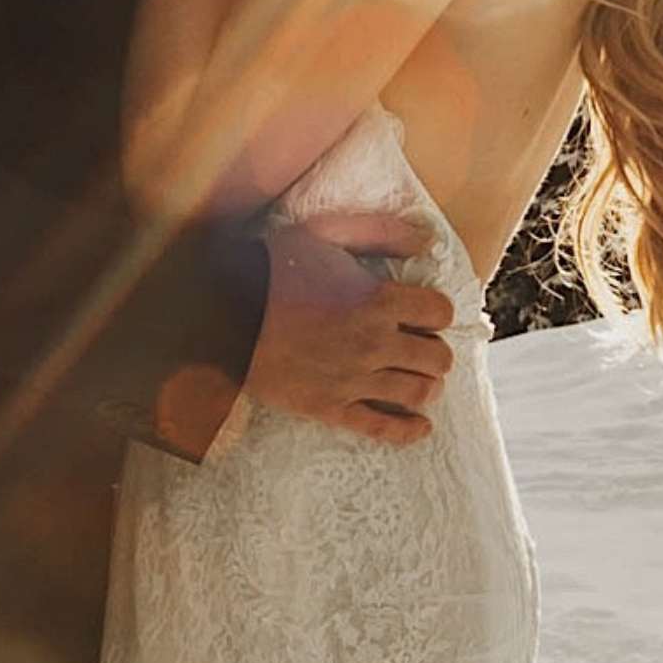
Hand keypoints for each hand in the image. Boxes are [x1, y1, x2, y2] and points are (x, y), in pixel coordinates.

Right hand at [245, 211, 452, 446]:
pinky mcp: (330, 408)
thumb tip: (426, 239)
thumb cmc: (272, 269)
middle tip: (422, 348)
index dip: (436, 312)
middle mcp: (373, 343)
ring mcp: (353, 380)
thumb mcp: (323, 233)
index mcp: (377, 299)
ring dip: (426, 386)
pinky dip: (409, 431)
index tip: (424, 314)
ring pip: (418, 393)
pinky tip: (421, 426)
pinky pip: (383, 429)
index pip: (439, 312)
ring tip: (418, 379)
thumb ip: (378, 231)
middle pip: (436, 357)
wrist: (223, 315)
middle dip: (435, 351)